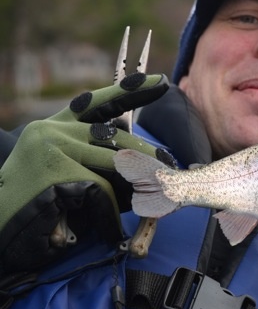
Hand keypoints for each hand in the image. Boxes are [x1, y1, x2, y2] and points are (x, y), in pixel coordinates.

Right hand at [0, 73, 170, 275]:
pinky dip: (110, 212)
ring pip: (113, 163)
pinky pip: (101, 190)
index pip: (97, 102)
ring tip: (144, 203)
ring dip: (133, 187)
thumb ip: (93, 157)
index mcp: (54, 125)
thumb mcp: (65, 171)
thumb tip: (141, 162)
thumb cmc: (38, 204)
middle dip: (147, 156)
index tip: (160, 81)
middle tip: (168, 169)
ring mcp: (52, 147)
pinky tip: (107, 227)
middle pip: (116, 137)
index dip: (131, 91)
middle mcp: (52, 129)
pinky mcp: (56, 170)